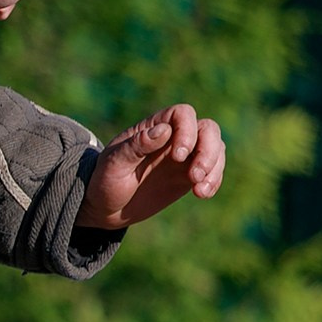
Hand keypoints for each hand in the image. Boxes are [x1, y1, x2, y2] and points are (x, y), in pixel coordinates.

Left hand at [78, 103, 225, 229]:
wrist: (106, 207)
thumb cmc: (105, 181)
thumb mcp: (113, 164)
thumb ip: (136, 146)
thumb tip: (164, 130)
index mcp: (152, 127)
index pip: (182, 114)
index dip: (187, 131)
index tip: (178, 156)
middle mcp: (172, 137)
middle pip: (207, 129)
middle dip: (208, 151)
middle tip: (194, 176)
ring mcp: (184, 156)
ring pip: (216, 148)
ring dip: (214, 168)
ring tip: (199, 191)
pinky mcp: (189, 175)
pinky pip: (213, 170)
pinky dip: (214, 181)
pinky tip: (202, 194)